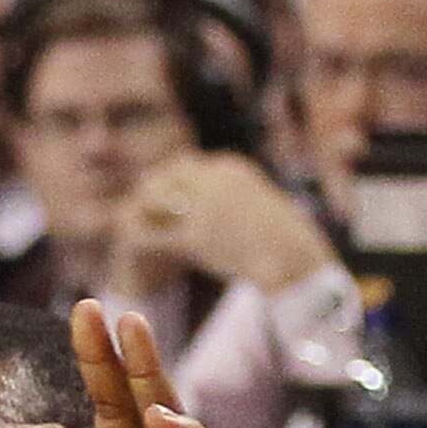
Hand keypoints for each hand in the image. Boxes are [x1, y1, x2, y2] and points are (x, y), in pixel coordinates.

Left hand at [108, 151, 335, 299]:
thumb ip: (245, 199)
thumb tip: (242, 203)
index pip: (189, 165)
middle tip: (140, 207)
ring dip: (143, 212)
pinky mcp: (195, 237)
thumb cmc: (291, 241)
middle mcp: (214, 181)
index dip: (172, 179)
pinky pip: (156, 234)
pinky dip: (140, 239)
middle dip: (153, 191)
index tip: (161, 189)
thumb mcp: (268, 207)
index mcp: (232, 168)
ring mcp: (203, 209)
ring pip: (157, 202)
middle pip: (168, 177)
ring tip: (130, 224)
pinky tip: (129, 247)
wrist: (297, 262)